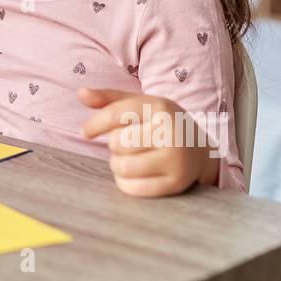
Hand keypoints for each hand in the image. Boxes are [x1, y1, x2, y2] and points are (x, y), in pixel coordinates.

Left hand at [77, 87, 213, 196]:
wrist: (200, 152)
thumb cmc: (160, 125)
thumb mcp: (140, 105)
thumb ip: (109, 99)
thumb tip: (80, 93)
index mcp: (160, 107)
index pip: (115, 114)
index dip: (94, 124)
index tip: (86, 132)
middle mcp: (171, 132)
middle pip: (117, 142)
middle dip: (114, 145)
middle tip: (127, 145)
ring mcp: (176, 159)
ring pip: (122, 166)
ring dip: (117, 165)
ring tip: (129, 159)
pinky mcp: (175, 183)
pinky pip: (132, 188)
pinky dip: (125, 183)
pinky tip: (134, 174)